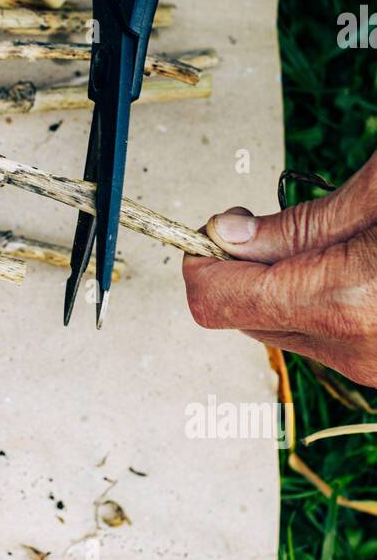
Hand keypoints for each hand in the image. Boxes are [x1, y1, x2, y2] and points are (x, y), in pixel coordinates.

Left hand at [182, 155, 376, 385]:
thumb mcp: (375, 194)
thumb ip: (296, 224)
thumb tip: (224, 234)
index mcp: (345, 301)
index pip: (217, 300)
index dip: (201, 259)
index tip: (209, 229)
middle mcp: (353, 348)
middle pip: (240, 318)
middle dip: (238, 269)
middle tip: (260, 223)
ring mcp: (367, 363)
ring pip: (277, 326)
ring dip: (278, 284)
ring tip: (325, 242)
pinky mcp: (376, 365)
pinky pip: (316, 335)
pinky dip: (312, 299)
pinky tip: (346, 265)